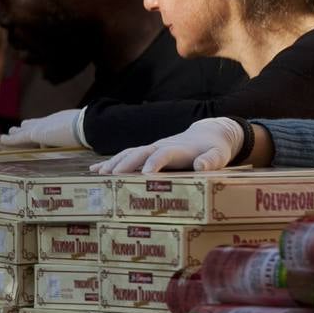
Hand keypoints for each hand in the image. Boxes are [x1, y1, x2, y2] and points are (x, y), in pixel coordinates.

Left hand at [1, 108, 86, 148]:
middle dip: (25, 127)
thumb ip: (82, 134)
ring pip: (24, 130)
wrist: (84, 125)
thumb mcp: (84, 132)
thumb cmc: (89, 129)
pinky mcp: (34, 134)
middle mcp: (49, 121)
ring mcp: (41, 127)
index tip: (34, 125)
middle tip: (16, 129)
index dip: (39, 125)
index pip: (46, 123)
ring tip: (8, 134)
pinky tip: (2, 141)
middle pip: (33, 124)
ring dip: (16, 133)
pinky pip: (19, 138)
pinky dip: (11, 140)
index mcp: (62, 120)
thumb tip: (92, 138)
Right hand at [93, 117, 244, 173]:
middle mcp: (161, 146)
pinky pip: (127, 156)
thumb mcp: (219, 155)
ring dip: (113, 163)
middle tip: (112, 178)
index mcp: (178, 149)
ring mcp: (153, 148)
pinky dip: (111, 163)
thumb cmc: (214, 149)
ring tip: (98, 175)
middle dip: (126, 164)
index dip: (154, 163)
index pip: (162, 154)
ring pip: (129, 153)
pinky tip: (95, 171)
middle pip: (139, 153)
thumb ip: (212, 160)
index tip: (145, 175)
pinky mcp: (148, 152)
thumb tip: (201, 166)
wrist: (209, 134)